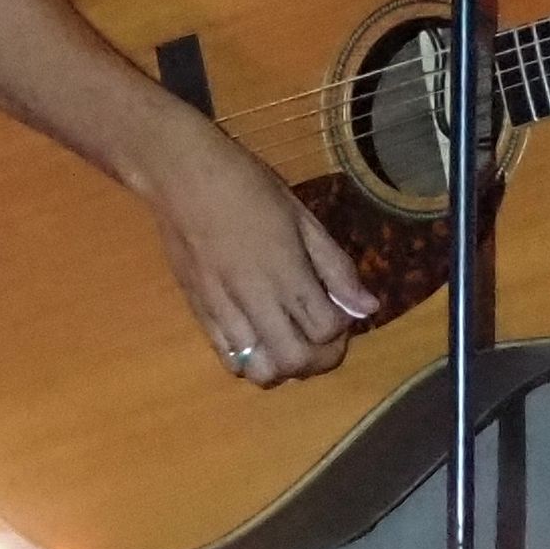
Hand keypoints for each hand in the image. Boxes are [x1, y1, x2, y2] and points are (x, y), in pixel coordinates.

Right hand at [141, 119, 378, 382]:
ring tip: (289, 342)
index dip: (341, 328)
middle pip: (295, 361)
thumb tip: (367, 306)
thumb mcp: (303, 218)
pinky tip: (259, 339)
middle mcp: (256, 299)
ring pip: (260, 371)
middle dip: (318, 359)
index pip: (326, 329)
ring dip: (284, 365)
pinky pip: (228, 359)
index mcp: (287, 272)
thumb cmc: (248, 187)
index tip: (339, 310)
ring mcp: (224, 310)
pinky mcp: (199, 313)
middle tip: (321, 340)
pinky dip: (252, 361)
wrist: (182, 177)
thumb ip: (335, 266)